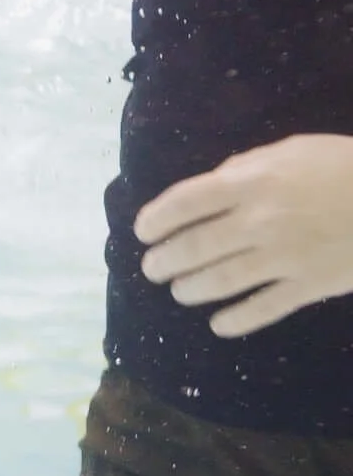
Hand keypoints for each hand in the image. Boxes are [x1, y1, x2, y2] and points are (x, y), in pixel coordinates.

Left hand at [136, 134, 352, 335]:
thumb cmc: (343, 167)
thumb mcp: (292, 151)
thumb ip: (246, 168)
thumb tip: (213, 186)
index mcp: (252, 181)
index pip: (185, 202)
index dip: (156, 219)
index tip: (142, 232)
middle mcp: (260, 221)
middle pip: (194, 247)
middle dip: (164, 261)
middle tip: (152, 267)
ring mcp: (284, 257)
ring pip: (220, 281)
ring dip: (190, 289)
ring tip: (179, 291)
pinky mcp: (308, 286)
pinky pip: (262, 309)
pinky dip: (235, 320)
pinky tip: (218, 324)